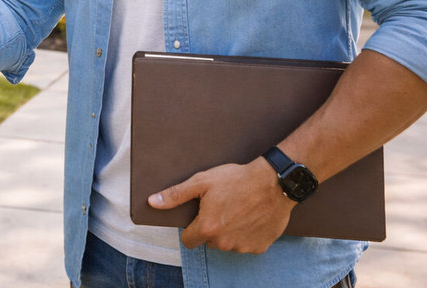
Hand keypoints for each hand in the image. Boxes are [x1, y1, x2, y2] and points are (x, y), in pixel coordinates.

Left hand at [148, 158, 294, 252]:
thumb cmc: (236, 179)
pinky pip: (246, 244)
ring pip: (227, 244)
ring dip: (228, 232)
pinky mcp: (260, 247)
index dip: (190, 229)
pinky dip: (246, 234)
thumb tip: (152, 202)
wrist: (274, 182)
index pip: (188, 240)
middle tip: (220, 207)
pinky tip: (250, 216)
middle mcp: (224, 242)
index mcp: (208, 228)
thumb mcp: (202, 182)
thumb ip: (176, 195)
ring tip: (237, 209)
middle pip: (208, 241)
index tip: (199, 216)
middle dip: (211, 228)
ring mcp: (243, 246)